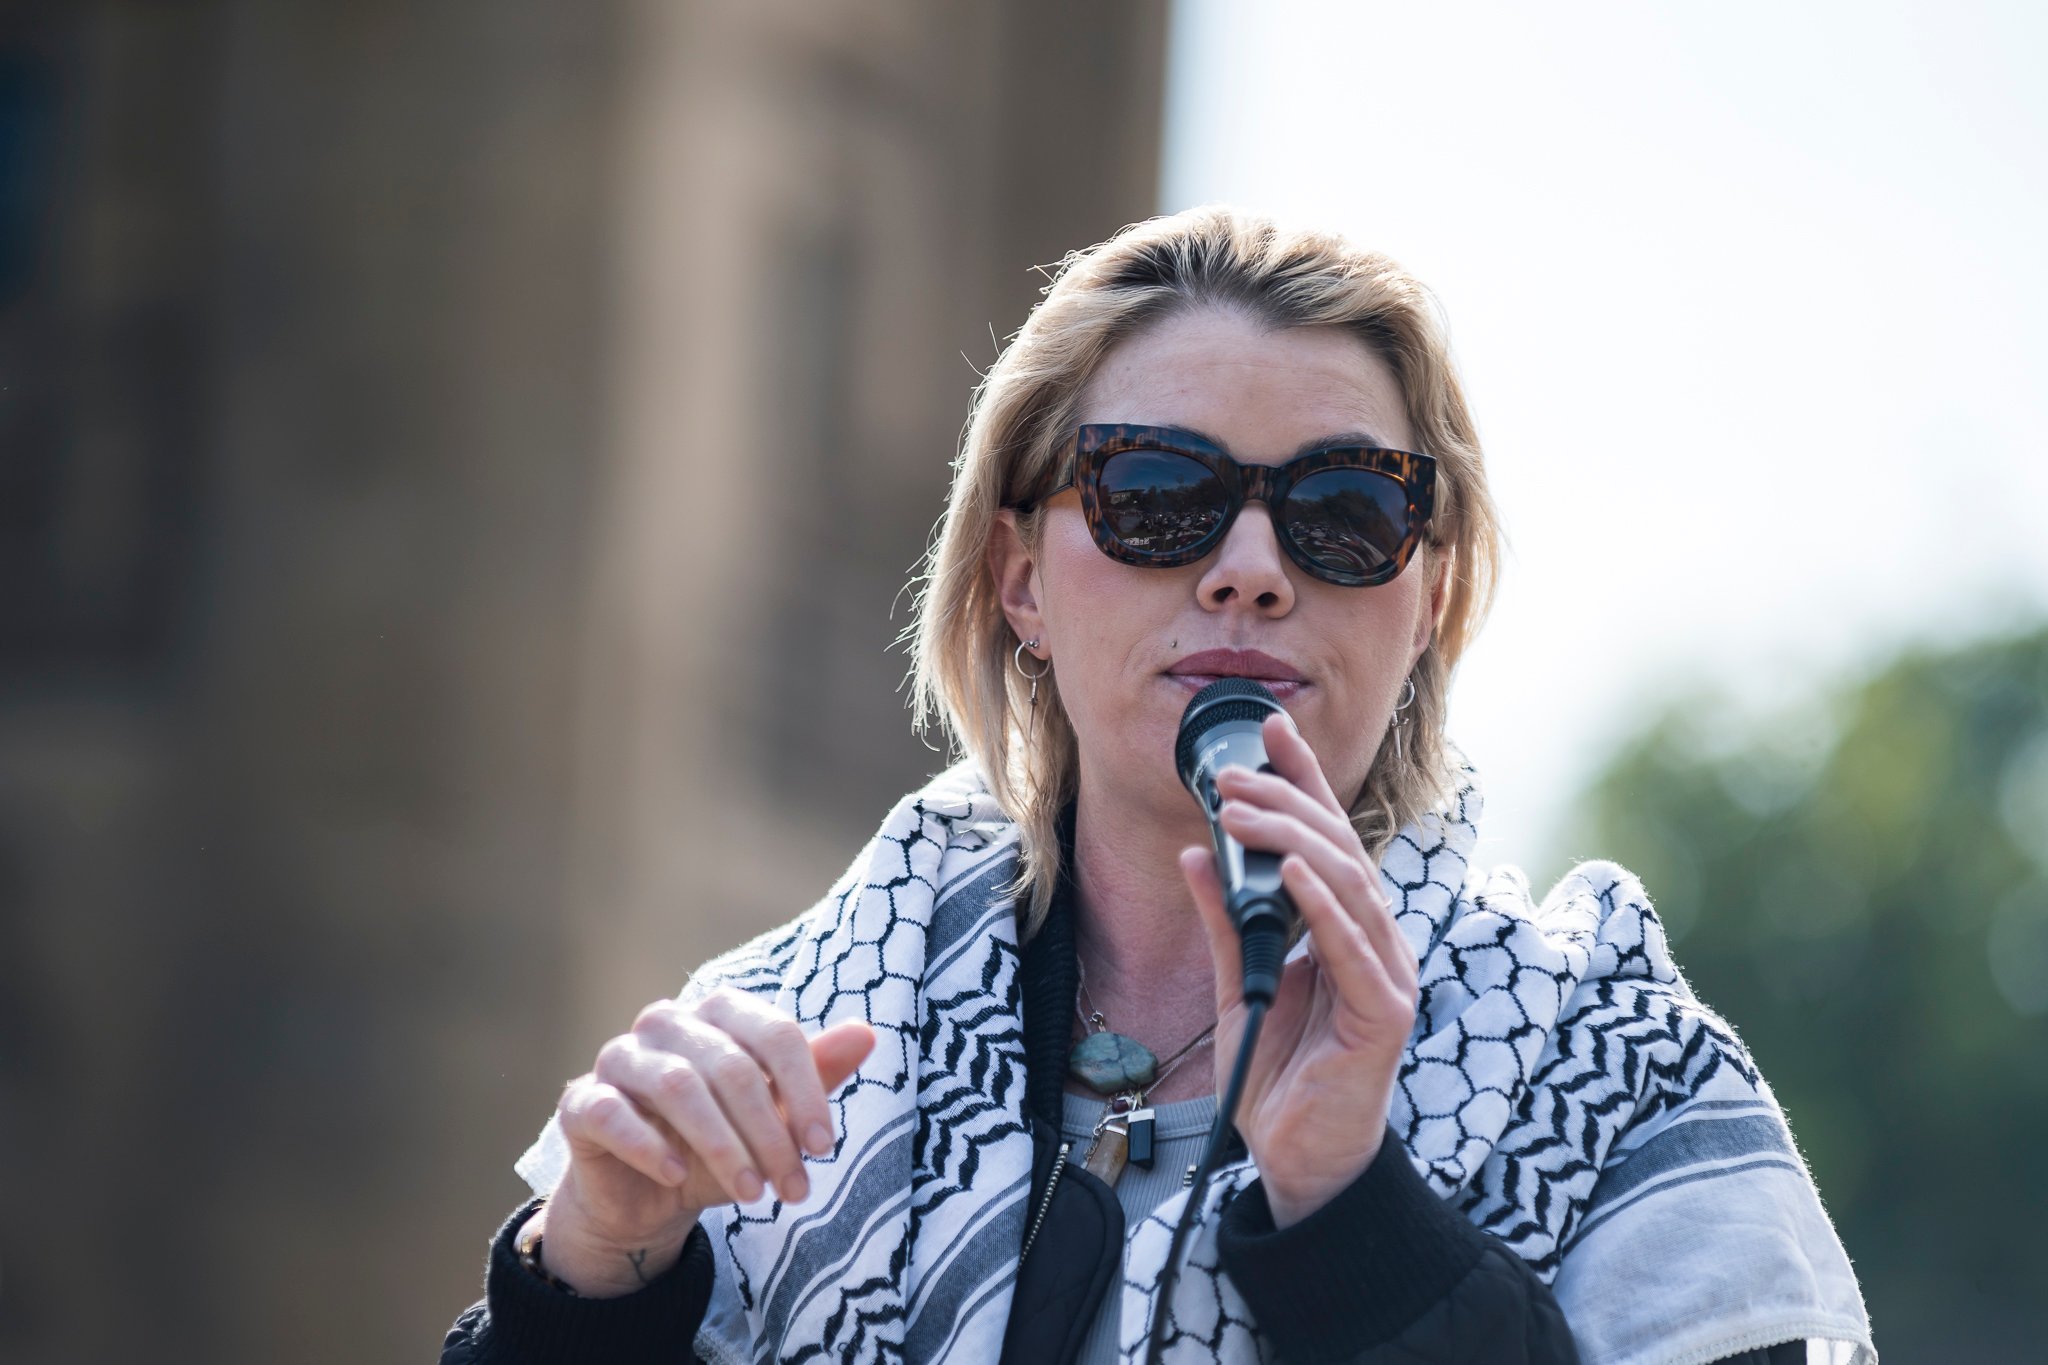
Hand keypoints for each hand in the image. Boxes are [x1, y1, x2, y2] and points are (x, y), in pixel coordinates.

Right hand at [533, 989, 875, 1295]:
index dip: (806, 1090)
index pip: (774, 1034)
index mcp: (720, 1013)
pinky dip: (649, 1145)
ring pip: (678, 1087)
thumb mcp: (773, 1118)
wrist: (644, 1196)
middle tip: (793, 1189)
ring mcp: (620, 1056)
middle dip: (770, 1134)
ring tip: (749, 1194)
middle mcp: (668, 1022)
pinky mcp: (582, 1101)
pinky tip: (677, 1176)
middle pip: (732, 1067)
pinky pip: (613, 1113)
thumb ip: (816, 1074)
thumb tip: (867, 1033)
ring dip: (722, 1146)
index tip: (825, 1147)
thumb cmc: (718, 1145)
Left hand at [1179, 712, 1418, 1228]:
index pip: (1327, 838)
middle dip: (1287, 802)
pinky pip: (1352, 948)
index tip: (1271, 731)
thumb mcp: (1240, 982)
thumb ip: (1225, 921)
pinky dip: (1321, 905)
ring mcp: (1386, 974)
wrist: (1296, 1161)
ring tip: (1244, 810)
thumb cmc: (1279, 1075)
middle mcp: (1375, 941)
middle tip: (1230, 775)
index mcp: (1346, 928)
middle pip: (1339, 850)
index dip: (1303, 781)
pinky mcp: (1383, 1014)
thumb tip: (1196, 854)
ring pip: (1348, 886)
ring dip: (1294, 841)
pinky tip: (1291, 874)